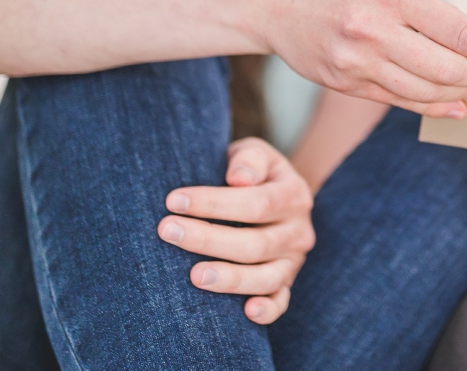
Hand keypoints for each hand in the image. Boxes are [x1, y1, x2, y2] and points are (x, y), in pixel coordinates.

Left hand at [158, 138, 315, 324]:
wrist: (272, 194)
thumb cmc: (252, 173)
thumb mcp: (254, 154)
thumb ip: (248, 159)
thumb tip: (238, 178)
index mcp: (294, 195)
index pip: (256, 203)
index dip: (214, 203)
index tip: (174, 200)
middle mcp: (299, 231)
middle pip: (256, 243)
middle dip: (208, 239)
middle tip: (167, 231)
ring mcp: (293, 262)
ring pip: (267, 277)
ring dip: (230, 278)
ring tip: (193, 276)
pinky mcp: (286, 285)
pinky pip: (281, 302)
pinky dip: (268, 311)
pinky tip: (247, 312)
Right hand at [260, 0, 466, 117]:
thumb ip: (436, 11)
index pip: (461, 32)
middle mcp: (373, 30)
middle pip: (449, 68)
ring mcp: (356, 62)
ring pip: (428, 91)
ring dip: (463, 90)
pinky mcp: (344, 84)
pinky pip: (401, 102)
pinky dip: (435, 105)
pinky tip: (455, 103)